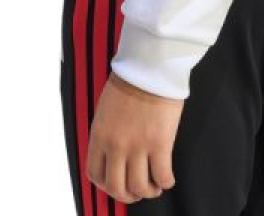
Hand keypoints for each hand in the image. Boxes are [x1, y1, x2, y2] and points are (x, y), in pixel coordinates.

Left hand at [86, 72, 183, 201]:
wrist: (151, 67)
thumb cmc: (131, 81)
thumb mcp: (107, 109)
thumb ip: (108, 132)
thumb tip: (114, 148)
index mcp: (99, 137)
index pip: (95, 175)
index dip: (106, 185)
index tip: (117, 184)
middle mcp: (115, 147)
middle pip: (116, 187)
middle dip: (127, 195)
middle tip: (138, 192)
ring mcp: (138, 146)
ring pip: (139, 186)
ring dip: (148, 192)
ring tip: (155, 188)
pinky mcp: (160, 142)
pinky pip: (162, 173)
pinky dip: (166, 182)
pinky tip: (169, 179)